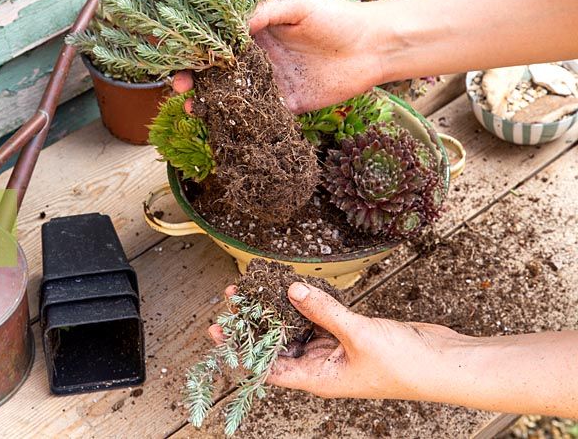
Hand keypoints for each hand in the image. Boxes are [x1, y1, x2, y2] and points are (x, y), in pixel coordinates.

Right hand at [171, 0, 383, 114]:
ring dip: (212, 104)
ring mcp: (271, 84)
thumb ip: (268, 11)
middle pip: (219, 73)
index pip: (219, 43)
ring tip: (196, 110)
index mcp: (257, 33)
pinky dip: (241, 122)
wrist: (373, 47)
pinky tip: (226, 126)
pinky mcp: (287, 105)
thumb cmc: (337, 17)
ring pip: (233, 97)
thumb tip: (236, 24)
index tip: (182, 59)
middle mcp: (259, 60)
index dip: (198, 51)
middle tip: (181, 90)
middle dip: (196, 81)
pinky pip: (260, 116)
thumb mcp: (300, 5)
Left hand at [209, 282, 465, 400]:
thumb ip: (323, 311)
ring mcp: (334, 349)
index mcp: (316, 379)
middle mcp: (320, 366)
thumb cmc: (404, 366)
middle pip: (277, 344)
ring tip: (255, 286)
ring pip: (297, 327)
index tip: (219, 331)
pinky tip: (292, 285)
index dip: (241, 351)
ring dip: (279, 309)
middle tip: (235, 297)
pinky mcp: (349, 333)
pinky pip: (320, 316)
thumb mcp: (358, 335)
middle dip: (256, 323)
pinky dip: (307, 302)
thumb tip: (290, 289)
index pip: (267, 368)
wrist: (443, 363)